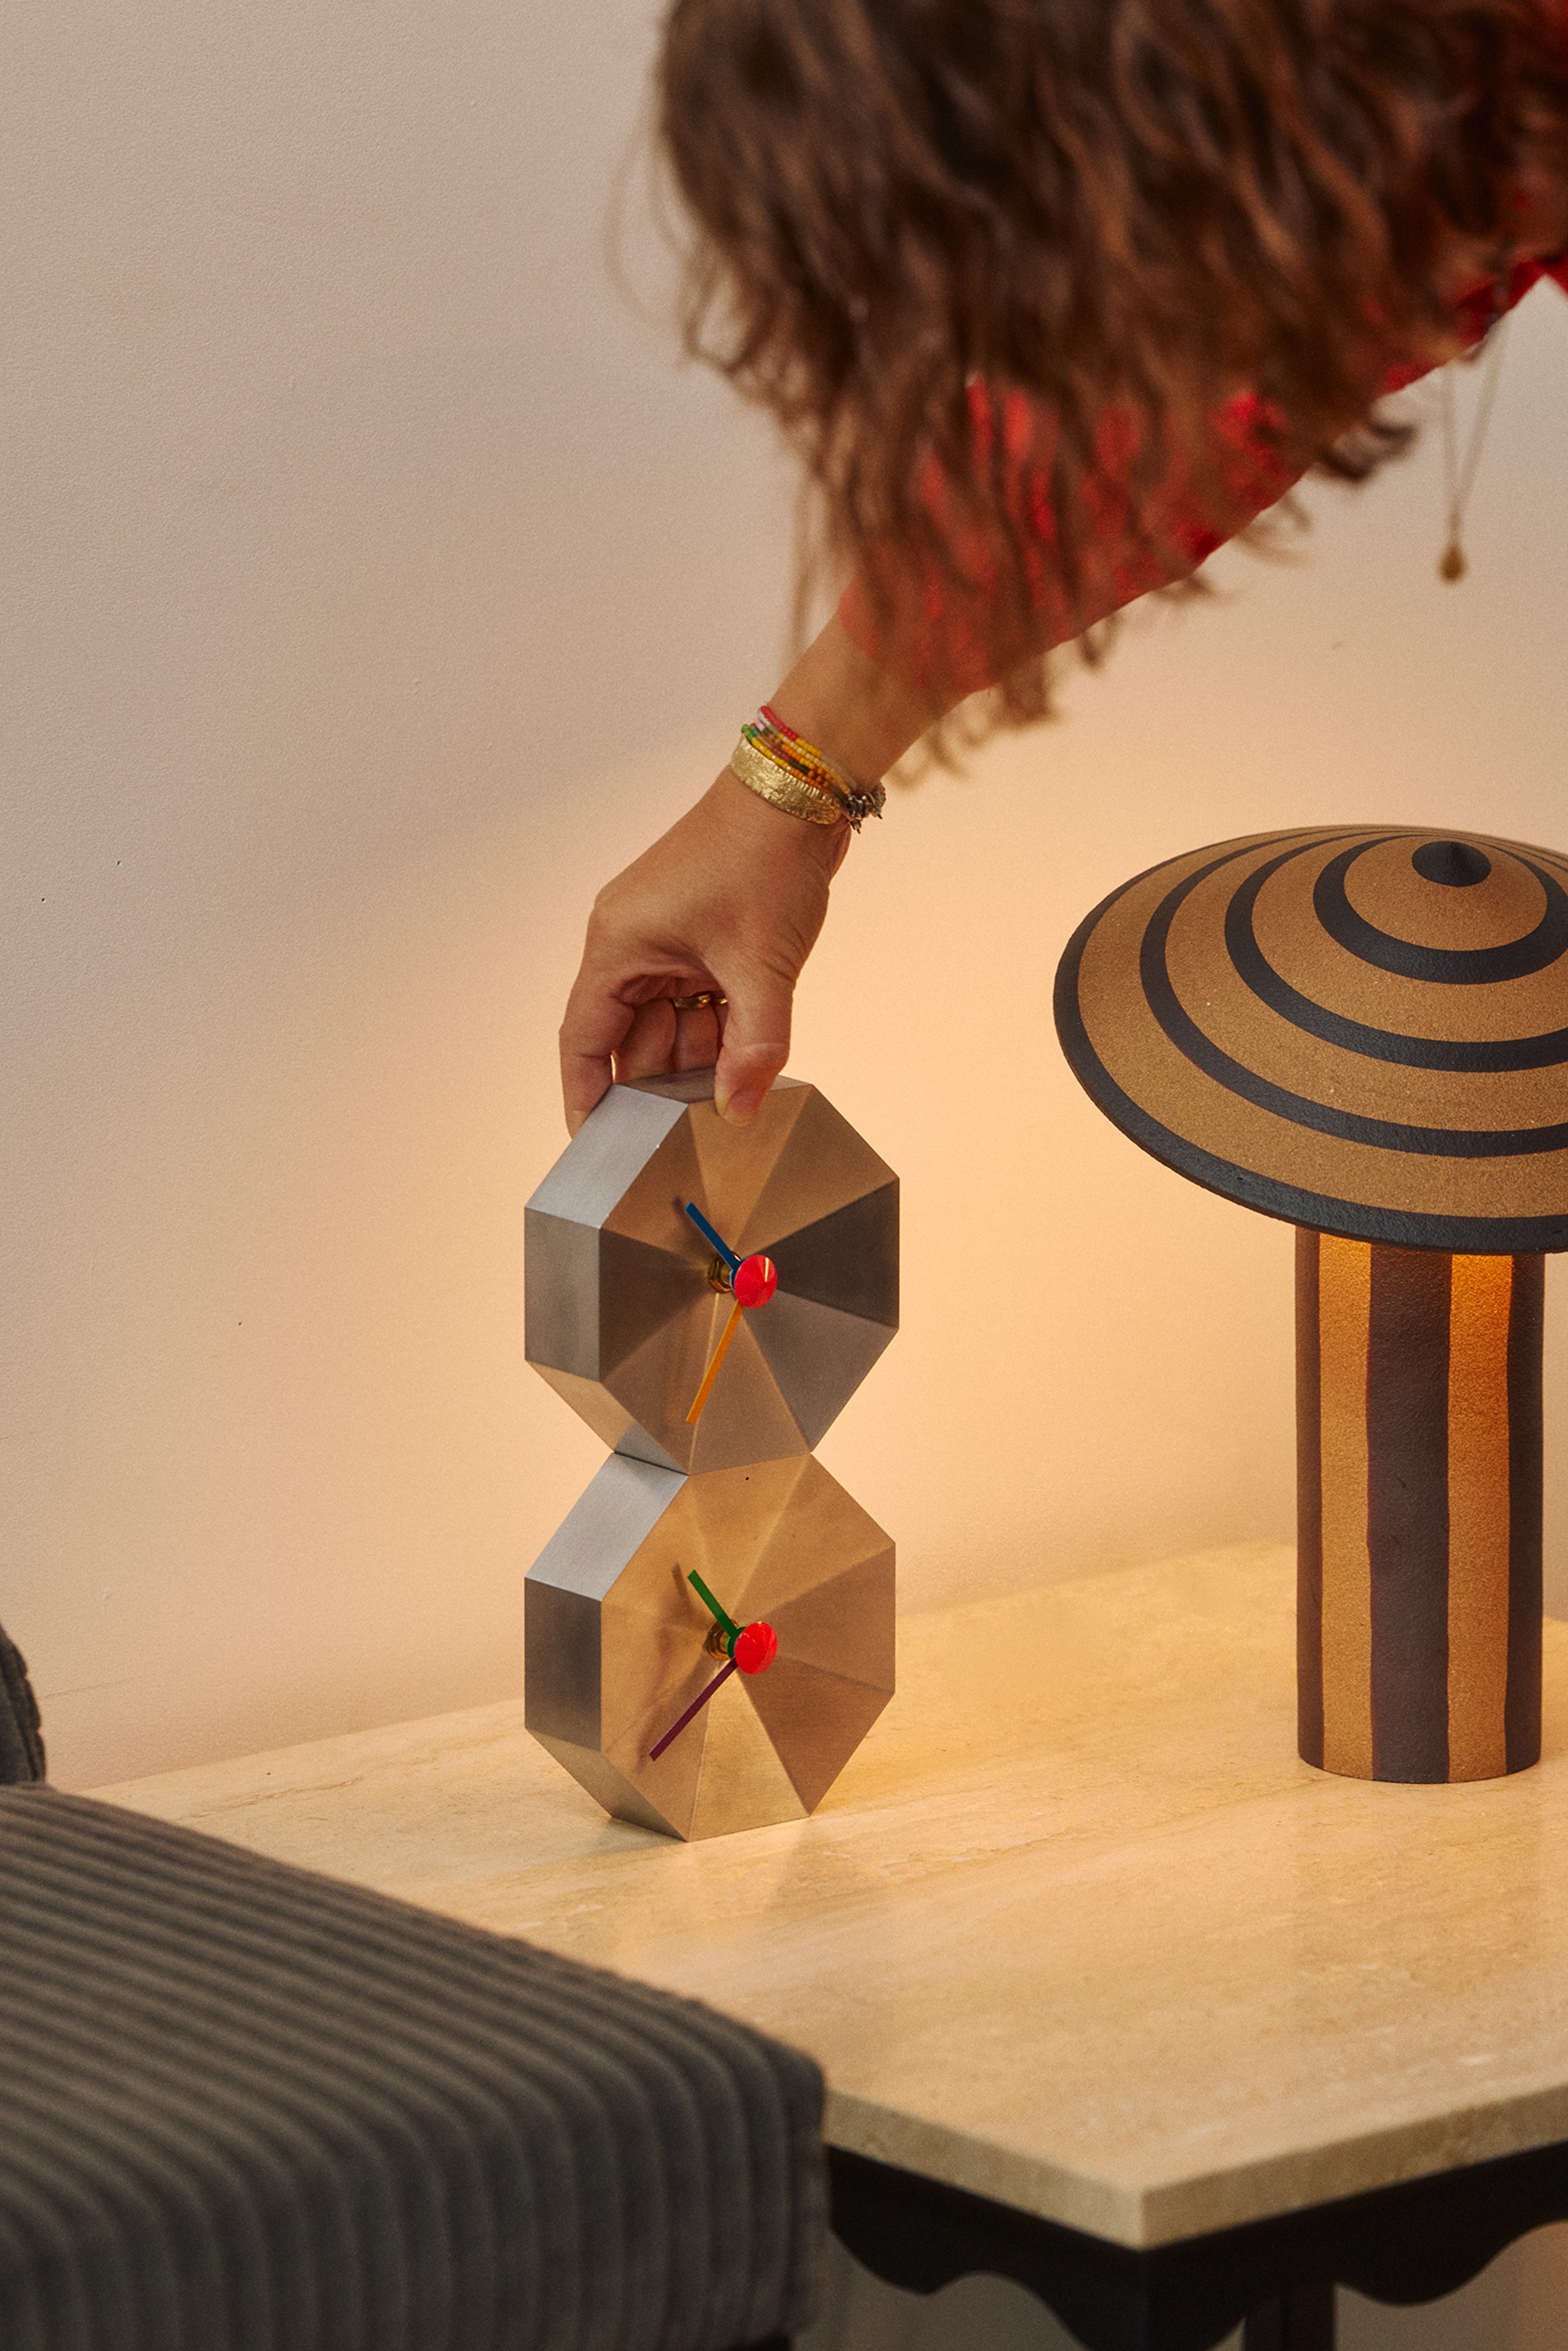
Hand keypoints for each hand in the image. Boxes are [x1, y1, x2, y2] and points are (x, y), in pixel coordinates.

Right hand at [559, 767, 848, 1133]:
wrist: (800, 794)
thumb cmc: (764, 861)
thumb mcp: (760, 969)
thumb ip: (752, 1049)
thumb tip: (738, 1113)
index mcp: (618, 946)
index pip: (585, 1041)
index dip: (587, 1097)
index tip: (597, 1148)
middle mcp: (631, 944)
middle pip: (632, 1038)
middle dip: (662, 1084)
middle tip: (690, 1136)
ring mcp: (667, 939)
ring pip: (672, 1023)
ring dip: (700, 1058)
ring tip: (729, 1099)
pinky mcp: (700, 936)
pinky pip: (699, 1001)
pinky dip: (721, 1030)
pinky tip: (745, 1060)